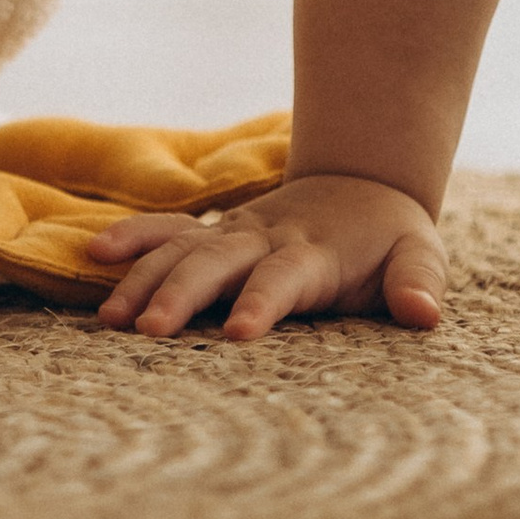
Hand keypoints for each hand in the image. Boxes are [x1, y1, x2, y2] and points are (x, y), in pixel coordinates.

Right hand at [86, 172, 447, 339]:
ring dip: (145, 278)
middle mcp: (265, 238)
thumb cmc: (390, 238)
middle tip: (148, 331)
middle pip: (217, 262)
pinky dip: (134, 237)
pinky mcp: (214, 233)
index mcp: (314, 252)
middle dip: (183, 295)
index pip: (283, 279)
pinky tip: (95, 254)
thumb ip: (420, 283)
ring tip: (110, 318)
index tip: (238, 335)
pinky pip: (168, 231)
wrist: (361, 184)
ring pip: (183, 249)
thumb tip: (424, 314)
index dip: (261, 302)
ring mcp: (234, 233)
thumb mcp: (419, 254)